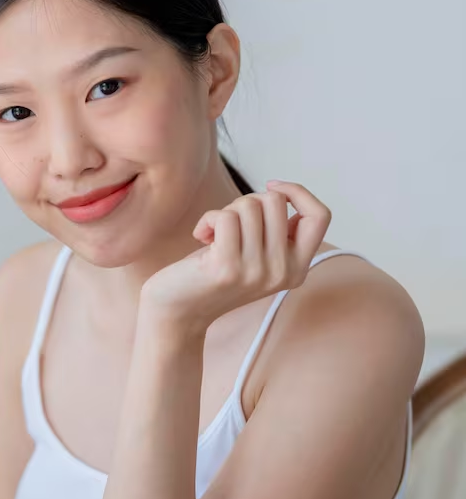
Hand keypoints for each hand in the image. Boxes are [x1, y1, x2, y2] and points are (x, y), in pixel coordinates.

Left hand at [140, 181, 331, 338]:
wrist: (177, 310)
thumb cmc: (214, 272)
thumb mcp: (258, 254)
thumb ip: (277, 231)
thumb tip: (281, 192)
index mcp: (297, 269)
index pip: (320, 216)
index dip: (298, 192)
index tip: (271, 187)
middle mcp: (283, 273)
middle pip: (276, 201)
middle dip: (248, 201)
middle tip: (230, 225)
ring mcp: (257, 272)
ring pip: (250, 205)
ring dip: (226, 212)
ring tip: (215, 235)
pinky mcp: (228, 268)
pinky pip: (225, 217)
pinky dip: (208, 219)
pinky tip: (201, 238)